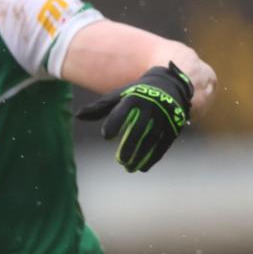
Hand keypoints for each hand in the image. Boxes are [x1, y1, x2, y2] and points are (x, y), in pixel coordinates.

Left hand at [76, 61, 193, 171]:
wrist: (169, 85)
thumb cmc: (135, 93)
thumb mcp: (118, 96)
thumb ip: (99, 107)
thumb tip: (77, 115)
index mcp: (134, 97)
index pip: (123, 112)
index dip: (114, 123)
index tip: (106, 136)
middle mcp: (150, 106)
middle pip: (139, 129)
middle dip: (129, 146)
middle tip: (119, 161)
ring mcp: (164, 117)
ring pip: (152, 139)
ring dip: (141, 156)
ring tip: (129, 168)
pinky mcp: (174, 126)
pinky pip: (164, 144)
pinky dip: (154, 157)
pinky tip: (143, 168)